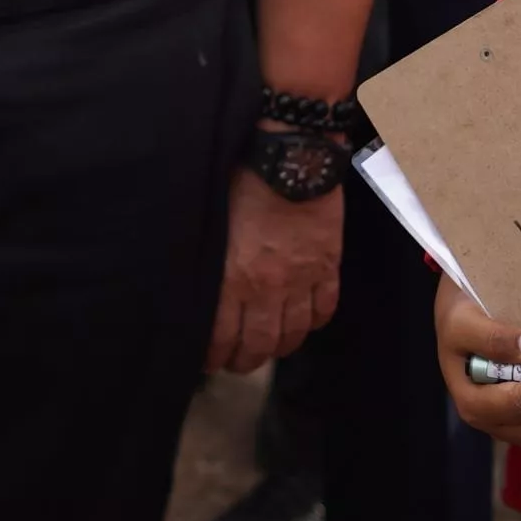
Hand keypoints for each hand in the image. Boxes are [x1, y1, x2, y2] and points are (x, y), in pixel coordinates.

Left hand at [211, 168, 343, 370]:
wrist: (292, 157)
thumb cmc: (240, 178)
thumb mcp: (209, 218)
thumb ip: (206, 255)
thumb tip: (192, 276)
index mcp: (232, 277)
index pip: (222, 334)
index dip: (214, 354)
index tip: (209, 361)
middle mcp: (267, 287)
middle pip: (260, 342)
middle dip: (246, 360)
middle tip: (237, 363)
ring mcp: (302, 280)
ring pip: (293, 334)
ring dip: (279, 349)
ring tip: (269, 351)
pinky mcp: (328, 267)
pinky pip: (324, 310)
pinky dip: (313, 324)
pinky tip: (303, 325)